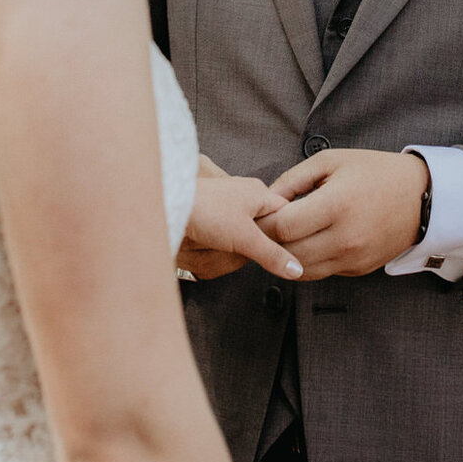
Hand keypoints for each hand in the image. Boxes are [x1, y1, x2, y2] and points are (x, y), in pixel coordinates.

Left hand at [179, 172, 302, 280]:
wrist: (166, 203)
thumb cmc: (203, 210)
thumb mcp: (244, 237)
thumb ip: (272, 254)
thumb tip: (296, 269)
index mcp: (259, 192)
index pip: (288, 214)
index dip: (290, 234)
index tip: (288, 253)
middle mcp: (246, 194)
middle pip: (267, 226)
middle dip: (258, 242)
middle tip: (247, 249)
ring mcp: (228, 202)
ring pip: (246, 232)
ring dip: (238, 244)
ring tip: (225, 243)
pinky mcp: (213, 212)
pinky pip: (227, 232)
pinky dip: (223, 241)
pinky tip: (215, 242)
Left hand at [260, 149, 428, 279]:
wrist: (420, 196)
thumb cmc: (374, 172)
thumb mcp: (331, 162)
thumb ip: (293, 180)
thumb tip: (266, 200)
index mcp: (337, 205)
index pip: (284, 227)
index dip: (265, 221)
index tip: (261, 212)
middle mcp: (345, 238)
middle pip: (287, 253)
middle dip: (269, 241)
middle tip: (263, 226)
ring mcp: (353, 258)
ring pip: (301, 270)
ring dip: (284, 256)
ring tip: (282, 236)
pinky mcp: (358, 270)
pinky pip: (320, 272)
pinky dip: (306, 261)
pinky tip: (305, 242)